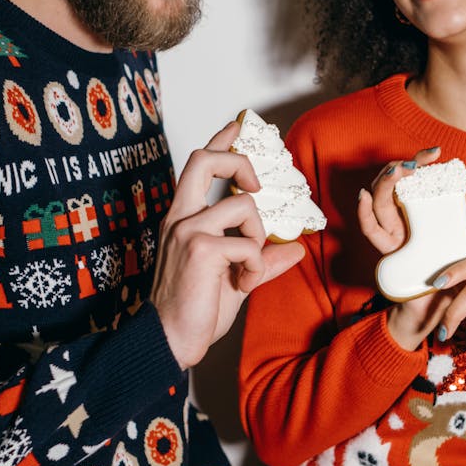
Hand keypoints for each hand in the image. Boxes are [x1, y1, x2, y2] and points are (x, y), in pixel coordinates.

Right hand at [151, 122, 303, 368]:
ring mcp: (187, 230)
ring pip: (244, 207)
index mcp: (184, 218)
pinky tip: (242, 286)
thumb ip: (262, 260)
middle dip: (240, 161)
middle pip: (205, 159)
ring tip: (247, 271)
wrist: (169, 341)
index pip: (199, 166)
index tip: (236, 125)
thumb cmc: (195, 310)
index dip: (220, 141)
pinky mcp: (200, 249)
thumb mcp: (235, 279)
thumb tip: (295, 249)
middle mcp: (181, 217)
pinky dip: (255, 267)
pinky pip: (248, 244)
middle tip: (260, 188)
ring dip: (258, 239)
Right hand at [358, 148, 465, 351]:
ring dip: (384, 183)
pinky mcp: (387, 251)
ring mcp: (392, 232)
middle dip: (401, 167)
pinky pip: (370, 230)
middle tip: (416, 164)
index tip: (437, 152)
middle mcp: (402, 218)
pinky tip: (364, 197)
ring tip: (397, 172)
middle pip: (393, 183)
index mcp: (419, 211)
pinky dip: (364, 213)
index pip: (415, 178)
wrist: (439, 306)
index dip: (421, 160)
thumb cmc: (450, 271)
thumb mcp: (464, 240)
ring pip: (379, 200)